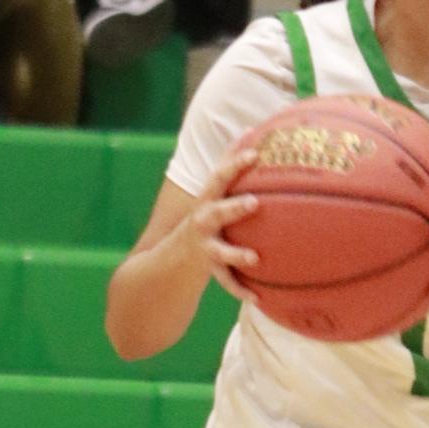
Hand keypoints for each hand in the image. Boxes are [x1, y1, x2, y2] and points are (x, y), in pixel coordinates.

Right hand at [180, 148, 259, 300]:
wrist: (170, 260)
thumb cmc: (205, 217)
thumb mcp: (214, 192)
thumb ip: (230, 164)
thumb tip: (252, 129)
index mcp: (207, 200)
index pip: (220, 177)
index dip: (235, 163)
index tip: (255, 152)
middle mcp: (203, 221)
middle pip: (216, 211)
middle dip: (233, 207)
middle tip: (255, 202)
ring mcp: (204, 246)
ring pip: (219, 251)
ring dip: (235, 254)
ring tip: (255, 258)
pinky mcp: (209, 268)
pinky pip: (226, 281)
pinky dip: (240, 289)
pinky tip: (258, 298)